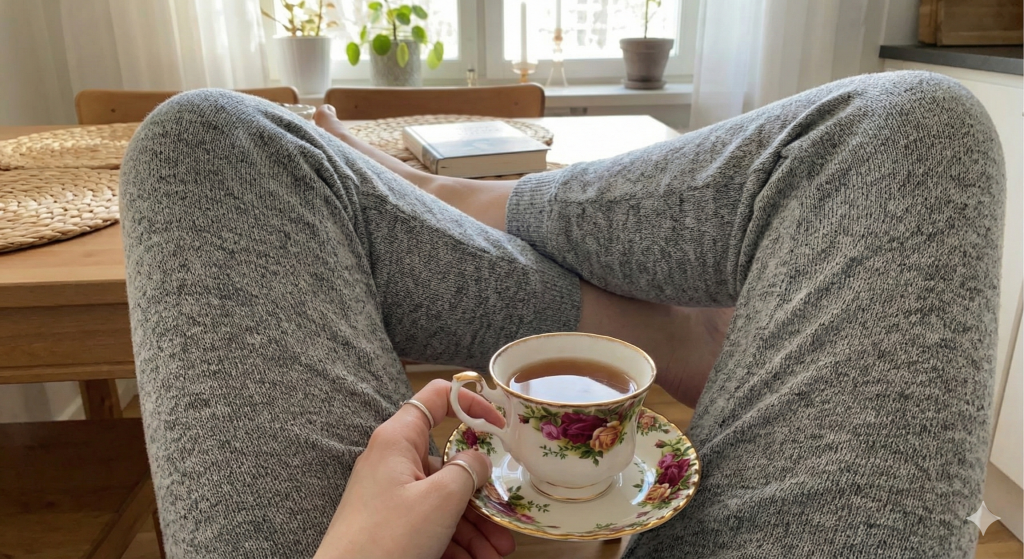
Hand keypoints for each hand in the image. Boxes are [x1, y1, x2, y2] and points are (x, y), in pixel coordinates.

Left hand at [313, 379, 514, 558]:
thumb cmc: (386, 538)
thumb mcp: (439, 500)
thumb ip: (468, 471)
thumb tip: (480, 460)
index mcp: (399, 440)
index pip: (438, 398)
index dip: (472, 403)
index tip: (500, 425)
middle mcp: (394, 461)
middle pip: (449, 463)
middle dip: (481, 495)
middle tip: (505, 520)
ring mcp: (391, 494)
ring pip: (444, 499)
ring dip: (474, 526)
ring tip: (496, 553)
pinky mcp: (391, 523)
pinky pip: (431, 523)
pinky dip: (455, 540)